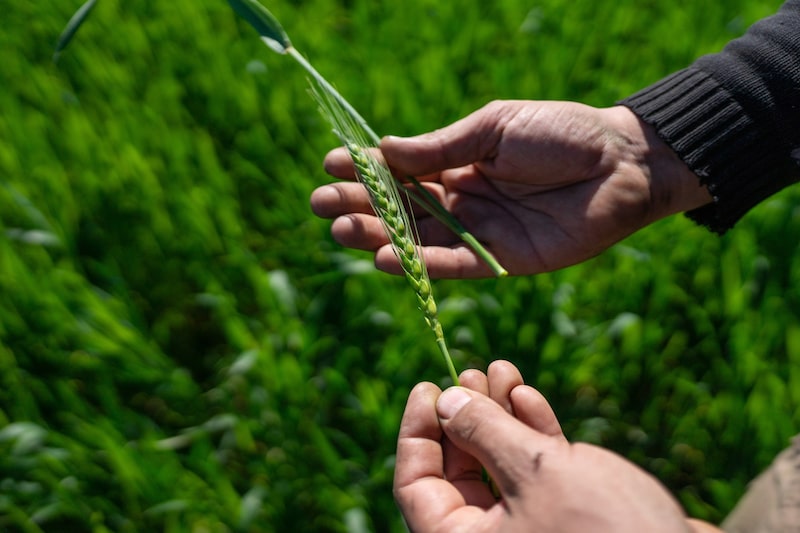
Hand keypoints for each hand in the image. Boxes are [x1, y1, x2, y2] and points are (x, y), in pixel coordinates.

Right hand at [311, 101, 711, 277]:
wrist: (621, 163)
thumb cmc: (560, 133)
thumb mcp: (492, 129)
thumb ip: (440, 148)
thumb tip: (383, 151)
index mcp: (458, 163)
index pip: (400, 171)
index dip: (365, 169)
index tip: (331, 164)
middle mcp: (462, 200)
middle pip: (401, 208)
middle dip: (360, 206)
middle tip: (321, 205)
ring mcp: (479, 232)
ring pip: (419, 240)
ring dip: (379, 237)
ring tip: (342, 230)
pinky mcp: (501, 260)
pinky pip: (453, 265)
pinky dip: (420, 265)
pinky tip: (384, 259)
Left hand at [394, 360, 721, 531]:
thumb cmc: (606, 530)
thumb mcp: (534, 472)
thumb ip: (483, 433)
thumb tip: (445, 401)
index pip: (416, 486)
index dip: (416, 432)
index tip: (427, 387)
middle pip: (458, 471)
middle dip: (465, 415)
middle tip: (469, 372)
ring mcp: (530, 530)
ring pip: (497, 466)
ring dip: (498, 416)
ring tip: (500, 370)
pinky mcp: (566, 520)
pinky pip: (534, 475)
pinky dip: (530, 435)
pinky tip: (527, 397)